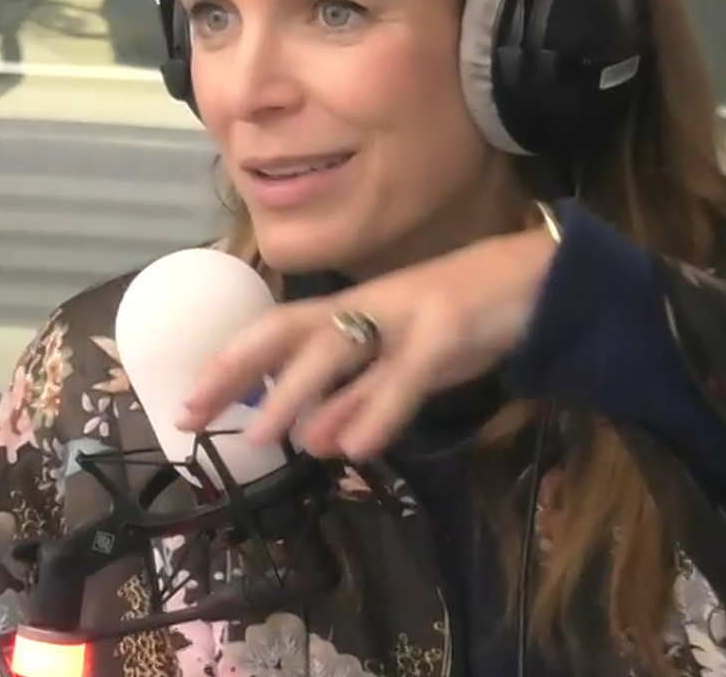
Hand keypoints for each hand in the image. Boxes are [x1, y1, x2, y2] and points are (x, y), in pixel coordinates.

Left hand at [176, 226, 557, 460]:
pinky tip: (355, 448)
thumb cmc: (463, 317)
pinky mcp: (448, 329)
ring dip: (297, 392)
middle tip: (194, 415)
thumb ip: (361, 399)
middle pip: (290, 332)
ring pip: (339, 347)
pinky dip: (378, 409)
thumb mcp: (403, 366)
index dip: (231, 364)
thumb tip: (309, 438)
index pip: (277, 332)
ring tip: (265, 438)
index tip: (188, 402)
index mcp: (354, 310)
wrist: (537, 278)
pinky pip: (406, 373)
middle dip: (238, 371)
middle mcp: (369, 306)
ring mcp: (406, 314)